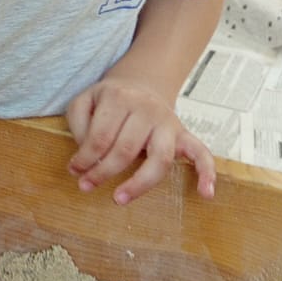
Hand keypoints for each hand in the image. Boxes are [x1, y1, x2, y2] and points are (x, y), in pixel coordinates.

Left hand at [66, 77, 215, 203]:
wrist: (142, 81)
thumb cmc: (110, 99)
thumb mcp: (85, 101)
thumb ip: (79, 124)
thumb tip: (84, 156)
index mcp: (119, 98)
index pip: (101, 137)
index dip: (85, 159)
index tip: (75, 171)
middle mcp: (147, 109)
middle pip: (126, 150)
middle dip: (103, 173)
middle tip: (86, 186)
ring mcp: (167, 122)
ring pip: (159, 158)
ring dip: (139, 184)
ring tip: (119, 199)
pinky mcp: (183, 133)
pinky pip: (201, 152)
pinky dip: (206, 172)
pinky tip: (205, 193)